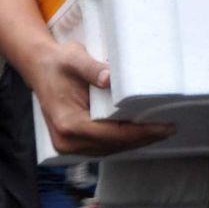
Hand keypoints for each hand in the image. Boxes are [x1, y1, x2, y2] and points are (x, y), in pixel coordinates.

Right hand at [26, 37, 173, 157]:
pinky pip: (104, 146)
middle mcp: (68, 141)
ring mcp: (69, 146)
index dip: (141, 132)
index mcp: (69, 123)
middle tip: (169, 128)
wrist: (39, 68)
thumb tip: (110, 78)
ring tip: (160, 131)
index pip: (113, 134)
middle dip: (143, 138)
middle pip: (115, 146)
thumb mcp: (74, 58)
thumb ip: (92, 68)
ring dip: (135, 142)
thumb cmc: (57, 62)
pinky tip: (140, 132)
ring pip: (111, 149)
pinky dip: (123, 140)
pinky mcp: (74, 143)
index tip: (164, 127)